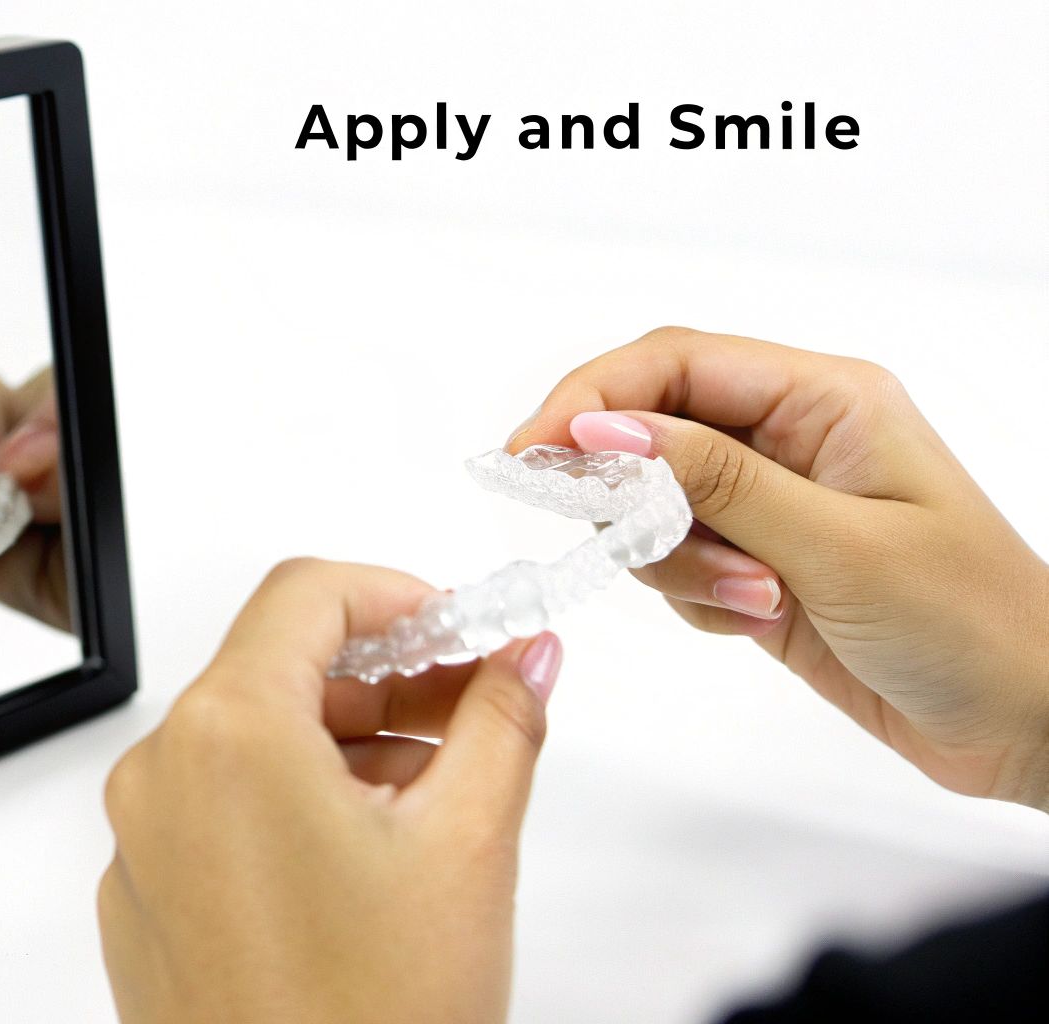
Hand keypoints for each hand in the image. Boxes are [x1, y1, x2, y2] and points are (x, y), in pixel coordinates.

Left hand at [98, 558, 563, 1022]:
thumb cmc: (372, 1022)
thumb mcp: (467, 847)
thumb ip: (500, 724)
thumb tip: (524, 658)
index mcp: (227, 736)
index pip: (305, 593)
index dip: (396, 595)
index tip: (461, 629)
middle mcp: (161, 778)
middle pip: (274, 667)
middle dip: (383, 676)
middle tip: (473, 706)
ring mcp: (141, 845)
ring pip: (247, 743)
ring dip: (344, 742)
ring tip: (439, 790)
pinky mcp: (143, 904)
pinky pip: (216, 813)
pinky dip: (291, 804)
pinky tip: (370, 856)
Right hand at [509, 327, 1048, 809]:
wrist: (1033, 722)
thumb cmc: (971, 622)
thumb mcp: (836, 545)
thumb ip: (712, 480)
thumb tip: (600, 431)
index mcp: (826, 398)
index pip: (674, 362)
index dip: (590, 399)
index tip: (530, 456)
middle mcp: (794, 437)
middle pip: (652, 432)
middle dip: (635, 498)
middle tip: (636, 549)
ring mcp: (777, 504)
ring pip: (656, 507)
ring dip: (678, 563)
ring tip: (760, 602)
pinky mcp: (764, 564)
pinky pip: (679, 565)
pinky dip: (698, 598)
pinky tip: (766, 622)